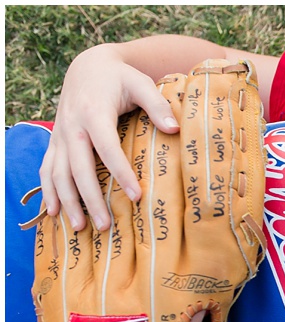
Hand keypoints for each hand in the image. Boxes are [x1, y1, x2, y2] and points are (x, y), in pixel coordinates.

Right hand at [39, 44, 180, 230]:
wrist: (87, 67)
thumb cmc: (119, 78)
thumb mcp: (140, 83)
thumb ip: (157, 105)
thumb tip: (175, 129)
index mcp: (93, 114)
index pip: (107, 148)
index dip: (121, 173)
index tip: (137, 196)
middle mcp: (72, 127)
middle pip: (78, 168)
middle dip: (90, 198)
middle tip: (105, 226)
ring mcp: (60, 136)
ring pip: (58, 173)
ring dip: (67, 201)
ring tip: (80, 227)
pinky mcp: (56, 142)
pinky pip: (47, 169)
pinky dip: (48, 191)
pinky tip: (54, 213)